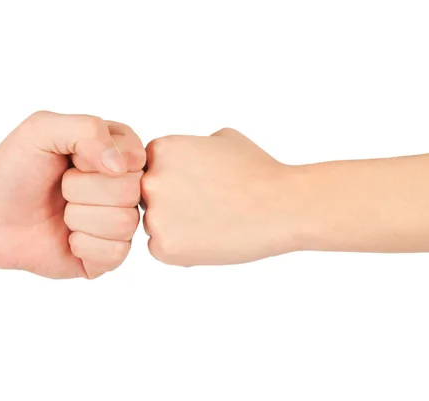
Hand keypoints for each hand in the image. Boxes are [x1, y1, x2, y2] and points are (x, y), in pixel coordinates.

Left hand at [0, 111, 145, 278]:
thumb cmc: (14, 168)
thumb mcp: (42, 128)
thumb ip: (87, 129)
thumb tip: (121, 166)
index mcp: (117, 152)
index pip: (136, 157)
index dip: (96, 162)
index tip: (71, 161)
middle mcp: (124, 187)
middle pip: (130, 192)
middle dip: (82, 190)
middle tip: (60, 189)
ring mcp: (118, 222)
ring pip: (124, 223)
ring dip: (80, 217)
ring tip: (61, 213)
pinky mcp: (108, 255)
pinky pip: (116, 253)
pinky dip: (83, 245)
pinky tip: (67, 238)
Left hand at [142, 128, 299, 266]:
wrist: (281, 206)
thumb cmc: (258, 170)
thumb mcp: (221, 139)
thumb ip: (191, 146)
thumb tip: (183, 156)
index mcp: (160, 151)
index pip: (149, 167)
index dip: (175, 178)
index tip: (199, 183)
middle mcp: (150, 182)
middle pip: (146, 196)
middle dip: (171, 201)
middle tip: (205, 205)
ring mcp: (154, 216)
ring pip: (154, 223)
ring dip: (175, 225)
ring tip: (212, 221)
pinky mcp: (163, 248)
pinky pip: (161, 248)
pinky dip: (181, 248)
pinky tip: (209, 238)